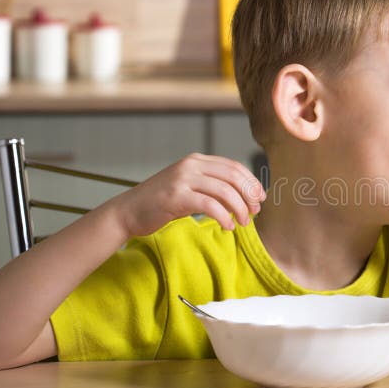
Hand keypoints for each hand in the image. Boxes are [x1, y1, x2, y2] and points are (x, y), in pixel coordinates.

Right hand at [110, 153, 264, 238]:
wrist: (128, 212)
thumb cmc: (161, 203)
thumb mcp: (189, 187)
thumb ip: (211, 185)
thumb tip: (244, 196)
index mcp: (196, 160)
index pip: (234, 167)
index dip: (252, 183)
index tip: (261, 199)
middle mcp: (191, 165)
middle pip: (233, 177)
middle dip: (249, 195)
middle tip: (255, 213)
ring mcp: (182, 179)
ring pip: (225, 191)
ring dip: (239, 209)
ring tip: (243, 223)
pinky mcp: (176, 196)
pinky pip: (210, 205)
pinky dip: (224, 217)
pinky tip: (228, 227)